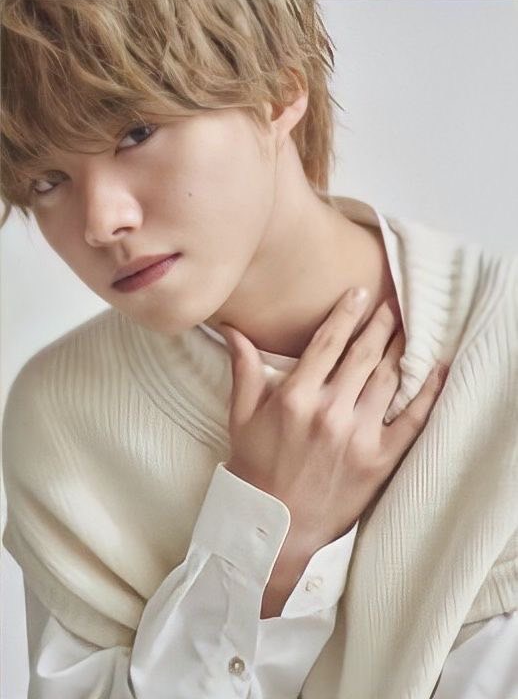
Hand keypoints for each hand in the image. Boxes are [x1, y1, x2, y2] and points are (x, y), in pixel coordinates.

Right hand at [218, 287, 448, 549]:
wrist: (275, 526)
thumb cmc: (256, 467)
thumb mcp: (241, 415)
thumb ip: (244, 368)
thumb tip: (232, 329)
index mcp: (296, 397)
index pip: (328, 342)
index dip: (347, 313)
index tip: (361, 292)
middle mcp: (329, 411)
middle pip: (364, 354)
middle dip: (382, 323)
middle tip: (394, 303)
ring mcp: (357, 436)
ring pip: (388, 379)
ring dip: (402, 349)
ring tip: (410, 329)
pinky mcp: (379, 460)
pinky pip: (411, 420)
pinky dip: (428, 393)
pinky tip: (437, 370)